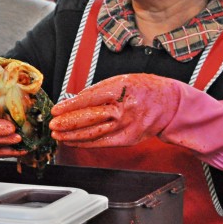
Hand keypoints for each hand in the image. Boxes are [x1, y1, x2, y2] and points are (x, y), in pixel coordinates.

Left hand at [49, 73, 182, 147]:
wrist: (169, 103)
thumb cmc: (142, 89)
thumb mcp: (120, 81)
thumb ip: (97, 91)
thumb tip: (73, 101)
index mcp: (121, 90)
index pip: (90, 99)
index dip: (71, 106)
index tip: (56, 110)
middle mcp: (124, 109)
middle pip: (91, 118)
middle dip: (68, 123)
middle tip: (53, 125)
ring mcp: (127, 126)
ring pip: (94, 133)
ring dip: (73, 135)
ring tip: (58, 134)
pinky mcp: (128, 138)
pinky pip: (102, 142)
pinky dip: (85, 143)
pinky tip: (73, 141)